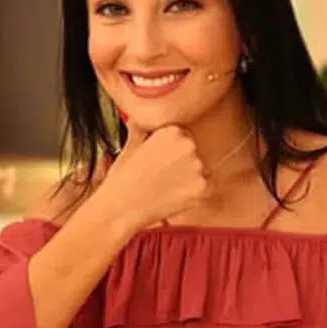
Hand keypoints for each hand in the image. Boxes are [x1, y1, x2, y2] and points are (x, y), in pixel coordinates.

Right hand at [92, 121, 208, 232]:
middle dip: (185, 165)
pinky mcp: (203, 188)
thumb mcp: (130, 146)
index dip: (173, 152)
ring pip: (202, 171)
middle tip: (163, 178)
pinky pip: (206, 189)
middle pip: (196, 153)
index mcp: (172, 130)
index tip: (162, 163)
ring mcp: (198, 166)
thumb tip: (138, 118)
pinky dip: (194, 195)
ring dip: (191, 180)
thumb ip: (141, 129)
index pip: (185, 138)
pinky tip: (174, 199)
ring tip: (167, 189)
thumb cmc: (122, 179)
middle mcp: (189, 144)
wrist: (120, 209)